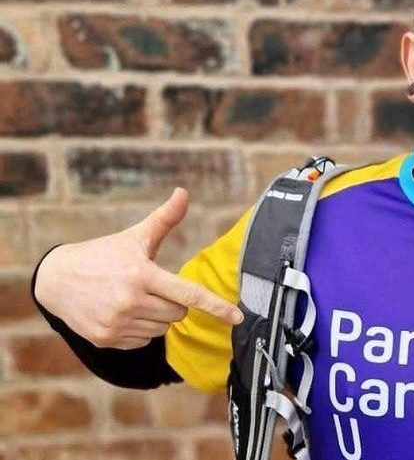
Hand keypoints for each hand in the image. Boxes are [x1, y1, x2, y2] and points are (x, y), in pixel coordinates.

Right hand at [34, 188, 242, 349]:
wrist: (55, 280)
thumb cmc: (103, 255)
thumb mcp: (134, 237)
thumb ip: (164, 219)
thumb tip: (183, 192)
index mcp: (141, 274)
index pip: (188, 293)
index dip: (216, 306)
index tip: (238, 316)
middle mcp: (129, 301)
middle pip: (178, 312)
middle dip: (174, 301)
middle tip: (152, 287)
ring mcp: (117, 323)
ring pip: (163, 328)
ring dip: (158, 316)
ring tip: (135, 298)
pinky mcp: (106, 339)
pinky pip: (144, 341)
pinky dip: (141, 329)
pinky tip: (123, 312)